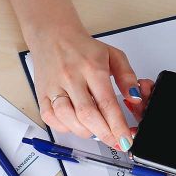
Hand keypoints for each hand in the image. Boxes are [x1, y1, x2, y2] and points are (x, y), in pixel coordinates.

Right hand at [28, 27, 140, 149]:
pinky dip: (65, 127)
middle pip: (87, 115)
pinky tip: (75, 124)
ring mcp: (55, 87)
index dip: (117, 126)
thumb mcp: (113, 55)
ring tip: (96, 130)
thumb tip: (134, 97)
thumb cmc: (82, 47)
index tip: (125, 139)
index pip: (107, 103)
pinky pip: (51, 118)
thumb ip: (127, 77)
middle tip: (114, 141)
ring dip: (85, 131)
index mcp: (91, 67)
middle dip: (104, 134)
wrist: (52, 34)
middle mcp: (71, 77)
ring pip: (68, 119)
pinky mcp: (42, 93)